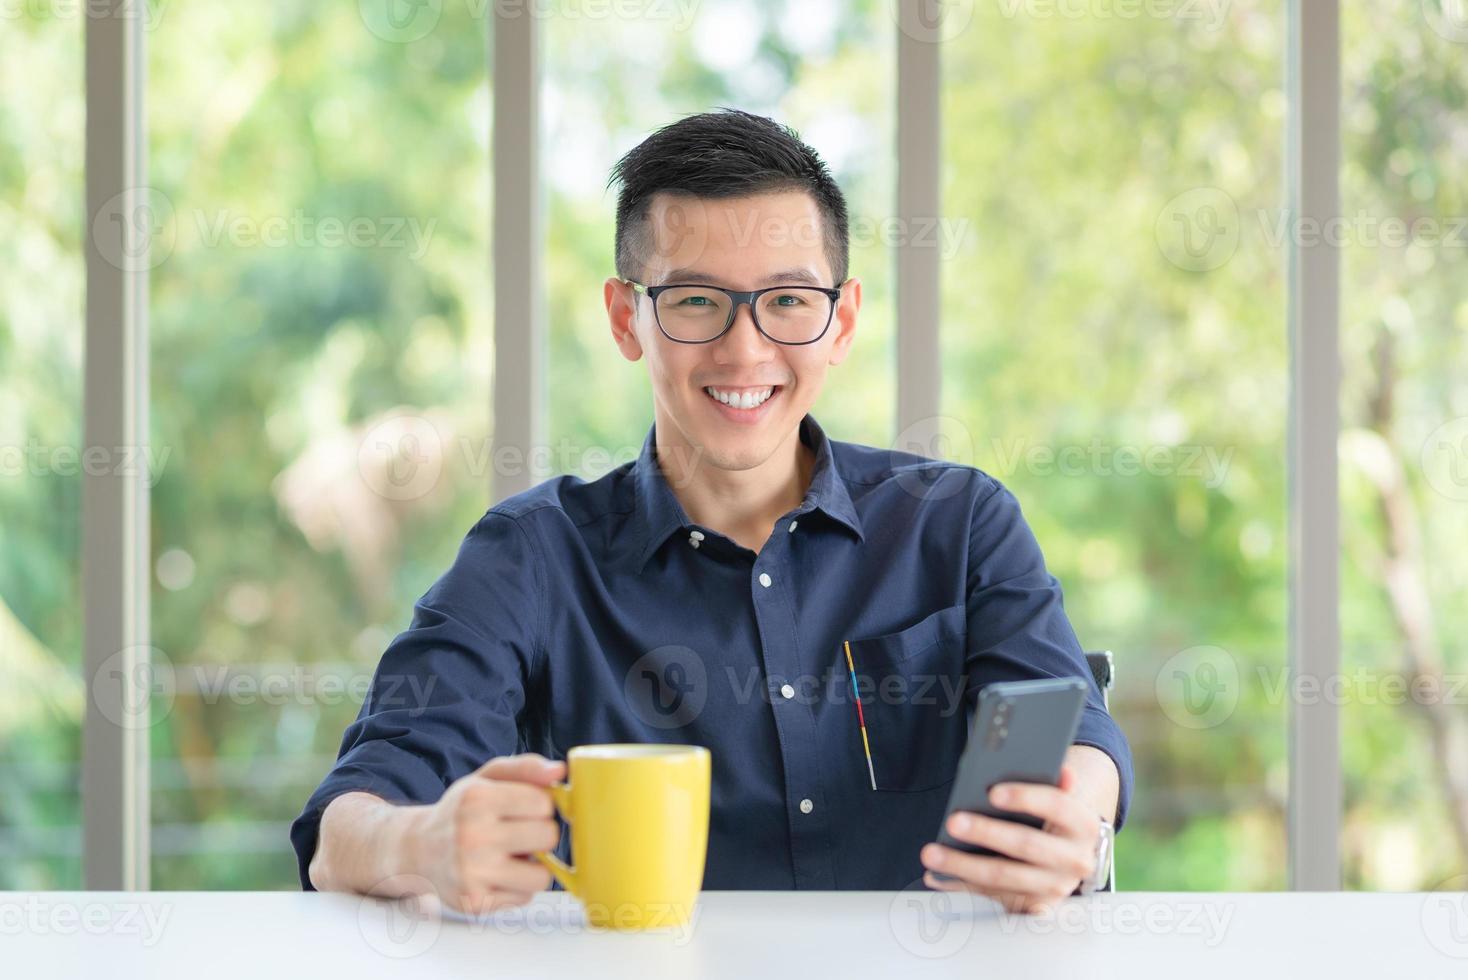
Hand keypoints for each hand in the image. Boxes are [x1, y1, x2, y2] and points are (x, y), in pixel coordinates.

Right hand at [405, 752, 565, 915]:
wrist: (416, 851)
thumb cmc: (460, 812)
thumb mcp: (486, 779)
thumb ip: (525, 769)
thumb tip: (559, 772)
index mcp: (476, 799)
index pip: (543, 803)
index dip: (539, 806)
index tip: (522, 808)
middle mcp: (472, 836)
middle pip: (548, 837)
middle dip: (539, 834)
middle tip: (516, 833)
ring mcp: (472, 873)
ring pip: (542, 876)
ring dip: (532, 866)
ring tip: (508, 856)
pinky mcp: (475, 903)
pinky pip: (524, 898)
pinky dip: (516, 887)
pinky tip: (495, 875)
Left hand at [919, 765, 1100, 914]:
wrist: (1071, 857)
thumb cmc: (1054, 818)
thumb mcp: (1060, 798)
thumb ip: (1053, 782)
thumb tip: (1062, 769)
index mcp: (1084, 824)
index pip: (1057, 806)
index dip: (1026, 798)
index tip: (992, 791)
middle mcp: (1075, 860)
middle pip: (1026, 844)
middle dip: (986, 832)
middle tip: (953, 821)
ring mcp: (1055, 888)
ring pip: (1004, 877)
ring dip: (962, 865)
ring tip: (931, 853)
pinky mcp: (1035, 907)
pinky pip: (993, 900)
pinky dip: (962, 888)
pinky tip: (937, 877)